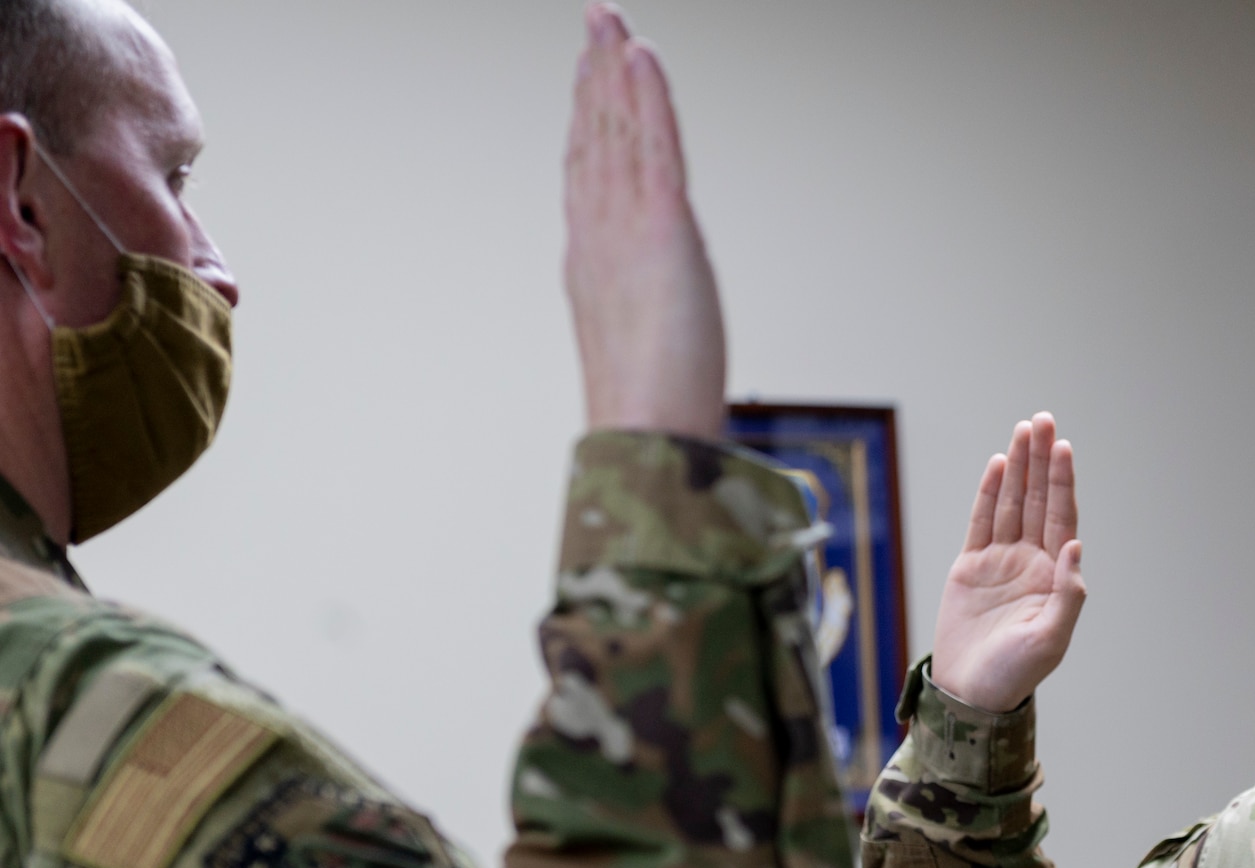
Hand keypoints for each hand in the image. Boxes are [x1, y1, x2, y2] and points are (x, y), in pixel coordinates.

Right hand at [563, 4, 724, 436]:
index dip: (589, 119)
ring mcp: (625, 228)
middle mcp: (600, 236)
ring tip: (609, 19)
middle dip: (595, 76)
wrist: (647, 437)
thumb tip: (665, 360)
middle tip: (595, 21)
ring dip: (615, 68)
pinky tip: (641, 54)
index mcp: (594, 264)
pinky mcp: (661, 228)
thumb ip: (647, 337)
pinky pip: (653, 144)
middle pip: (595, 138)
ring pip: (618, 129)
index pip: (590, 173)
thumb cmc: (653, 418)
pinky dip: (647, 95)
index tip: (590, 76)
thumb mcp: (647, 359)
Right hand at [930, 413, 1085, 712]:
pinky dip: (990, 492)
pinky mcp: (971, 567)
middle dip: (1041, 461)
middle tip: (1043, 420)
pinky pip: (982, 522)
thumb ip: (1068, 594)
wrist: (970, 693)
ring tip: (1023, 430)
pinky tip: (998, 464)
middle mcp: (1030, 562)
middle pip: (1038, 500)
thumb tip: (1074, 545)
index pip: (1061, 518)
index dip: (1062, 482)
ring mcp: (1000, 562)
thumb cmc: (1015, 674)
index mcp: (1054, 576)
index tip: (1062, 447)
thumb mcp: (1051, 639)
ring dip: (1018, 467)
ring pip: (1011, 504)